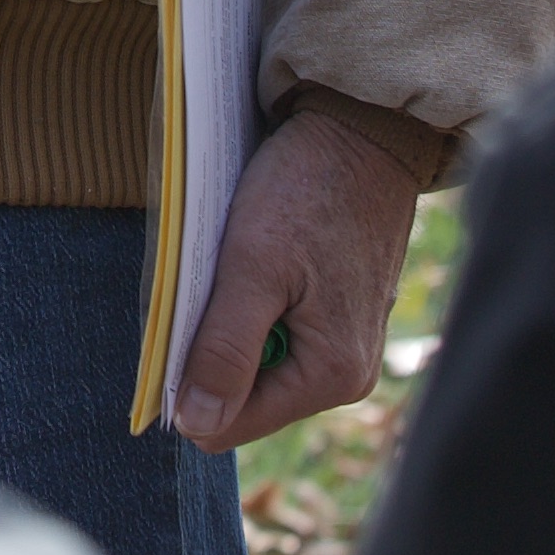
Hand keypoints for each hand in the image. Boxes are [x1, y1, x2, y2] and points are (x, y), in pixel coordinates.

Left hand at [168, 103, 434, 448]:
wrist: (364, 127)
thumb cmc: (309, 189)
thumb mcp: (252, 266)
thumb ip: (224, 350)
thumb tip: (197, 426)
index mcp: (331, 374)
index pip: (228, 424)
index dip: (191, 381)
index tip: (191, 316)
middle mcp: (347, 374)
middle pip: (244, 396)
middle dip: (216, 345)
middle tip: (225, 279)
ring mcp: (348, 345)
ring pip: (258, 362)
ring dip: (236, 318)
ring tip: (249, 262)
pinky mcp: (342, 315)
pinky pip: (280, 331)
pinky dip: (259, 300)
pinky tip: (268, 256)